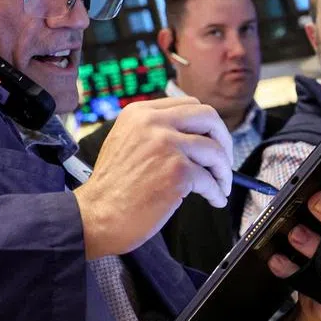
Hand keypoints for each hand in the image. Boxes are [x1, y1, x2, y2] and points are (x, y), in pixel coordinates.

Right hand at [75, 97, 232, 258]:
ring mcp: (167, 145)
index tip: (212, 140)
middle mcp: (153, 123)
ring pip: (215, 150)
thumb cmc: (113, 188)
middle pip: (209, 117)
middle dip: (223, 140)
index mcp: (140, 112)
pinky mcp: (177, 171)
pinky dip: (217, 192)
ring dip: (223, 171)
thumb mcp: (126, 142)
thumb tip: (194, 135)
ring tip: (220, 186)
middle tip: (224, 161)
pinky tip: (214, 199)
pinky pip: (210, 179)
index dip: (206, 124)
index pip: (189, 104)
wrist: (96, 216)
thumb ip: (154, 131)